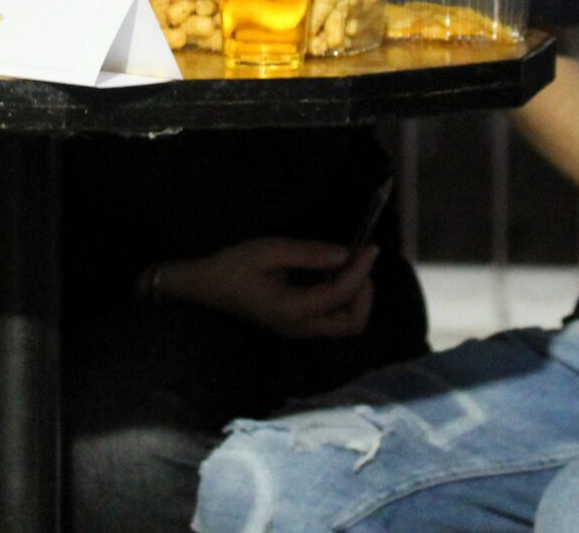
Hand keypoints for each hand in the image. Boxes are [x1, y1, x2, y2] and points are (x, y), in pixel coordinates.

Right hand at [151, 238, 378, 339]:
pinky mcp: (297, 324)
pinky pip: (331, 318)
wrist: (207, 285)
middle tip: (361, 263)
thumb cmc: (234, 265)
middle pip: (351, 324)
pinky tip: (333, 273)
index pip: (341, 295)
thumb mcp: (270, 250)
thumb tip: (345, 254)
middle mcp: (300, 327)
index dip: (361, 270)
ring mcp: (298, 329)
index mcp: (293, 310)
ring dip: (356, 297)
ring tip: (349, 266)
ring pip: (344, 324)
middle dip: (364, 294)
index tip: (371, 247)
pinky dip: (343, 298)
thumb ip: (309, 253)